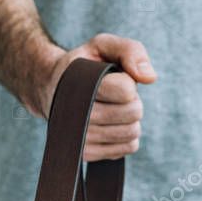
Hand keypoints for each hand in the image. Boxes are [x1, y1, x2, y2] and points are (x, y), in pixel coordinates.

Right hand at [24, 33, 157, 161]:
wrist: (51, 89)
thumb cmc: (83, 67)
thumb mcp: (103, 45)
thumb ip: (130, 51)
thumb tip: (150, 78)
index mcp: (76, 85)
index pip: (125, 90)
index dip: (128, 81)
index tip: (113, 77)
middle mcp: (74, 116)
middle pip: (132, 112)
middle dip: (132, 100)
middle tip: (115, 94)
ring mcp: (79, 138)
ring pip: (132, 132)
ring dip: (130, 118)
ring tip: (112, 107)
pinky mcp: (88, 154)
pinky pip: (129, 147)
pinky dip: (127, 135)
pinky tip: (111, 124)